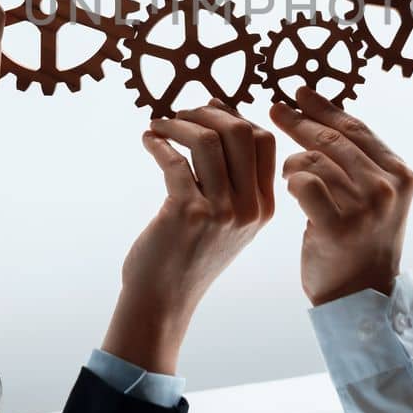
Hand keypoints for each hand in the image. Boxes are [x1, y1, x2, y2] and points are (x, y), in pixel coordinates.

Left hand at [102, 103, 276, 374]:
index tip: (208, 112)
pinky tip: (148, 140)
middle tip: (181, 114)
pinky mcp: (186, 214)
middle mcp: (248, 209)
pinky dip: (158, 143)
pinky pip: (174, 160)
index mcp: (263, 208)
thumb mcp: (227, 220)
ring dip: (178, 123)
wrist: (163, 300)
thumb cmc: (188, 254)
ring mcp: (220, 212)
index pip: (264, 141)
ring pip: (207, 141)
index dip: (235, 116)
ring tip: (159, 125)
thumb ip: (231, 179)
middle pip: (240, 132)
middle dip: (207, 113)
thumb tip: (217, 115)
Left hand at [271, 88, 412, 306]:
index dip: (325, 107)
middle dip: (299, 121)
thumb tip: (322, 114)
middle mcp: (386, 186)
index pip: (355, 127)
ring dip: (293, 163)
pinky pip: (303, 183)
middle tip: (274, 109)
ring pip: (313, 159)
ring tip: (288, 173)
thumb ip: (357, 159)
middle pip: (332, 139)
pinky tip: (289, 190)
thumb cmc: (359, 241)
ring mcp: (365, 206)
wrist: (361, 296)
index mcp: (400, 173)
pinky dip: (291, 182)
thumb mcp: (373, 196)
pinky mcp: (339, 226)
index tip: (300, 92)